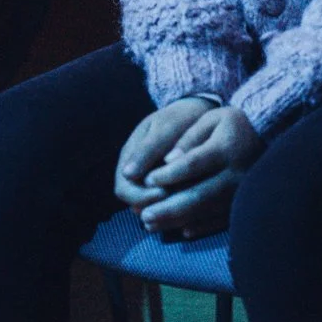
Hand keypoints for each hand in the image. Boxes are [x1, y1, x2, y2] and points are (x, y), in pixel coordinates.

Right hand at [115, 96, 214, 210]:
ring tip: (190, 200)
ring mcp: (151, 181)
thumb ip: (148, 150)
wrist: (197, 114)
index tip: (165, 192)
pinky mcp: (168, 187)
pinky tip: (195, 201)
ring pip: (152, 207)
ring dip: (168, 207)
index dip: (141, 197)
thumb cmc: (179, 118)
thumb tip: (127, 174)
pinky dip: (178, 206)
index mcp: (130, 157)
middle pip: (136, 204)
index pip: (124, 190)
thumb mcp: (164, 128)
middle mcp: (137, 173)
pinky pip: (167, 205)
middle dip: (156, 205)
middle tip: (181, 200)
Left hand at [133, 105, 263, 238]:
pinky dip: (202, 226)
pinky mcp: (245, 202)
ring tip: (152, 224)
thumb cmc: (234, 124)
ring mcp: (242, 192)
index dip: (169, 174)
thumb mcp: (212, 119)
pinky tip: (182, 230)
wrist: (271, 136)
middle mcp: (235, 174)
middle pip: (198, 195)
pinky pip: (222, 219)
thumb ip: (190, 137)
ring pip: (207, 211)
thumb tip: (168, 159)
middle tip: (143, 216)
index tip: (147, 179)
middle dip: (168, 208)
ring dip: (178, 220)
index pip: (193, 164)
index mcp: (225, 149)